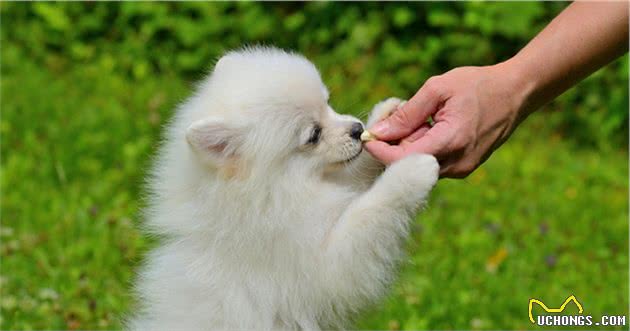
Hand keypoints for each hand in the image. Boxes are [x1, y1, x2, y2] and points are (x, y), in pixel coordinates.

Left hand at [364, 63, 529, 177]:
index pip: (401, 160)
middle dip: (396, 143)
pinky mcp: (465, 168)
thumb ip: (407, 114)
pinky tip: (433, 127)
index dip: (379, 150)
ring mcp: (462, 169)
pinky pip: (433, 163)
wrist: (516, 92)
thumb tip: (379, 132)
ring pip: (420, 165)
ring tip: (423, 118)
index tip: (368, 135)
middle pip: (408, 165)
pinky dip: (425, 147)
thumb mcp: (438, 89)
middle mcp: (456, 163)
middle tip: (398, 115)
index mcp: (450, 142)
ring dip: (411, 145)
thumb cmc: (477, 85)